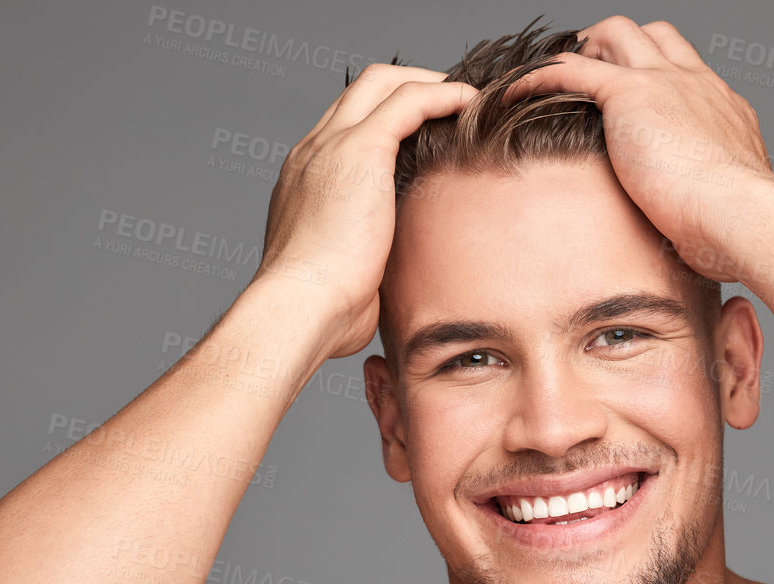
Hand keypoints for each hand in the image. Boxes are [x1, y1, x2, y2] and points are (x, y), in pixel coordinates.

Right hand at [252, 65, 476, 358]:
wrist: (302, 307)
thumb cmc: (322, 310)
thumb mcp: (344, 273)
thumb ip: (364, 259)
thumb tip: (388, 282)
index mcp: (306, 179)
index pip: (347, 124)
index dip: (388, 116)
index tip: (428, 130)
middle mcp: (313, 151)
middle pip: (363, 89)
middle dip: (412, 85)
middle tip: (453, 102)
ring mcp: (333, 146)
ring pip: (384, 83)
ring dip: (431, 83)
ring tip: (468, 99)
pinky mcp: (360, 150)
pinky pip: (408, 100)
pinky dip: (443, 94)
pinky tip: (471, 102)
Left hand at [506, 16, 773, 282]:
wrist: (742, 215)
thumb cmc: (740, 228)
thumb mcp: (727, 208)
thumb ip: (708, 206)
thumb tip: (694, 239)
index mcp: (721, 108)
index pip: (686, 69)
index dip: (655, 72)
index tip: (632, 97)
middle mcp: (695, 83)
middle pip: (654, 36)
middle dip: (620, 47)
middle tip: (592, 74)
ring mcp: (664, 83)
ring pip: (617, 33)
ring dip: (585, 48)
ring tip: (556, 77)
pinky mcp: (630, 94)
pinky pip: (572, 67)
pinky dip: (539, 75)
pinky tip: (514, 93)